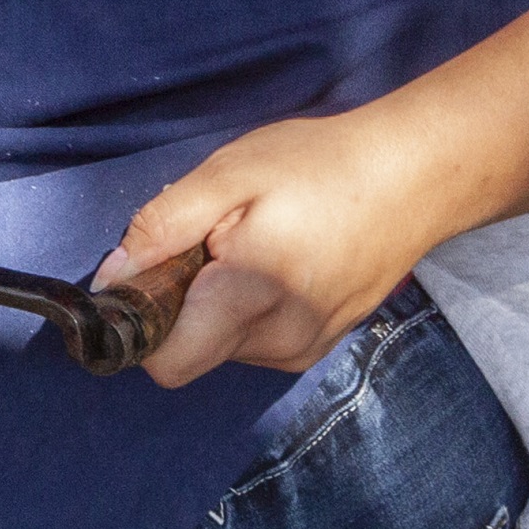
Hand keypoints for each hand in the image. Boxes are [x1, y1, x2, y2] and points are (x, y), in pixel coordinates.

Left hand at [94, 108, 456, 387]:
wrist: (415, 176)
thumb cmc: (319, 166)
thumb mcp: (229, 177)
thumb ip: (162, 230)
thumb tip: (112, 280)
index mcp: (248, 302)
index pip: (165, 363)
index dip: (140, 322)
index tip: (148, 273)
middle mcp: (278, 344)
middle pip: (191, 348)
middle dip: (180, 301)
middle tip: (211, 239)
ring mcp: (304, 349)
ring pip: (222, 343)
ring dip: (214, 300)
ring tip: (250, 241)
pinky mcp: (321, 343)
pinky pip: (256, 338)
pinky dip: (246, 306)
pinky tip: (275, 258)